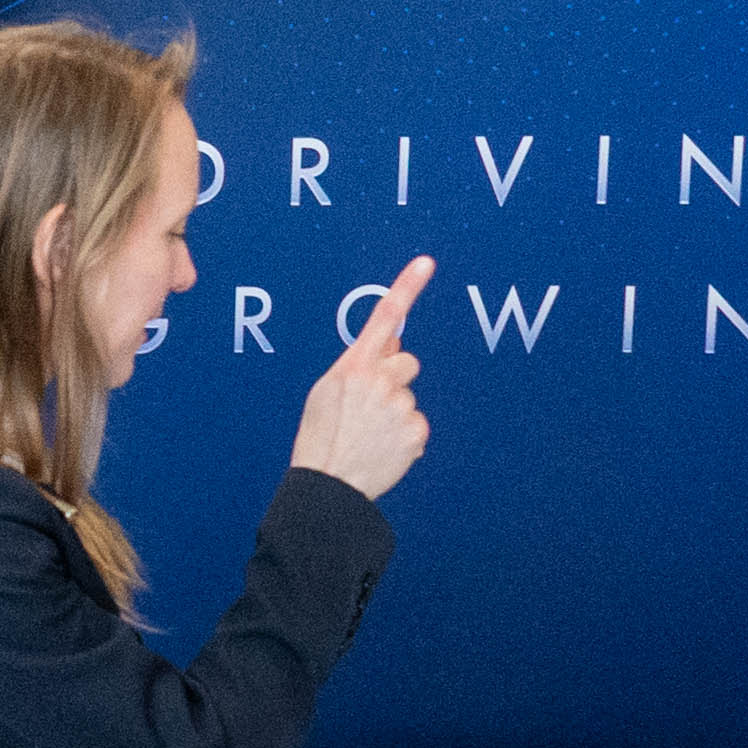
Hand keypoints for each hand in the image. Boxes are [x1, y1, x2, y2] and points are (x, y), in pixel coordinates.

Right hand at [290, 259, 434, 499]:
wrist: (328, 484)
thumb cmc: (321, 436)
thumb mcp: (326, 391)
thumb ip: (358, 363)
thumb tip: (391, 344)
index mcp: (355, 366)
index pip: (384, 317)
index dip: (407, 286)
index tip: (427, 263)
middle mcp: (380, 381)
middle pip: (406, 363)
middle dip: (394, 378)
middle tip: (369, 407)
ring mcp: (401, 406)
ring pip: (409, 397)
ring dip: (395, 412)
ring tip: (370, 434)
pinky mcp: (416, 432)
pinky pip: (417, 425)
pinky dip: (404, 436)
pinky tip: (382, 448)